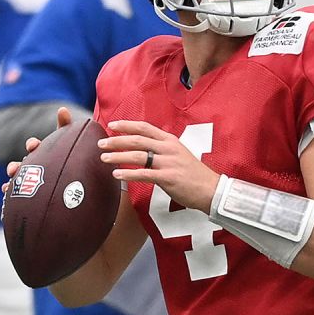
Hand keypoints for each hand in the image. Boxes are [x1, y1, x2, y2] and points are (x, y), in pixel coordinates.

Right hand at [3, 107, 72, 194]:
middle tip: (15, 169)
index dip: (33, 145)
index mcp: (44, 152)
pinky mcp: (30, 192)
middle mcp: (35, 164)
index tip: (34, 146)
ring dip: (11, 177)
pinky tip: (5, 191)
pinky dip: (8, 190)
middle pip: (22, 164)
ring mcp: (31, 178)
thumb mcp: (71, 142)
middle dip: (16, 164)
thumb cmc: (74, 157)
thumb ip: (66, 127)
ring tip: (10, 180)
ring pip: (18, 177)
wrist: (80, 184)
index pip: (35, 146)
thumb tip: (62, 108)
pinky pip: (17, 192)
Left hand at [99, 120, 219, 212]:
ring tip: (104, 158)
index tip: (112, 125)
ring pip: (138, 155)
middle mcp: (169, 149)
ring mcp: (169, 163)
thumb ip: (162, 150)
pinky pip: (144, 174)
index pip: (145, 128)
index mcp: (171, 141)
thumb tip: (143, 149)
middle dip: (117, 140)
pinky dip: (128, 174)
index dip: (127, 125)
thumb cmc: (194, 175)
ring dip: (118, 156)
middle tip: (101, 143)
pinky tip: (117, 174)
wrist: (212, 190)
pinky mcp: (168, 178)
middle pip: (138, 140)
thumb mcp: (180, 155)